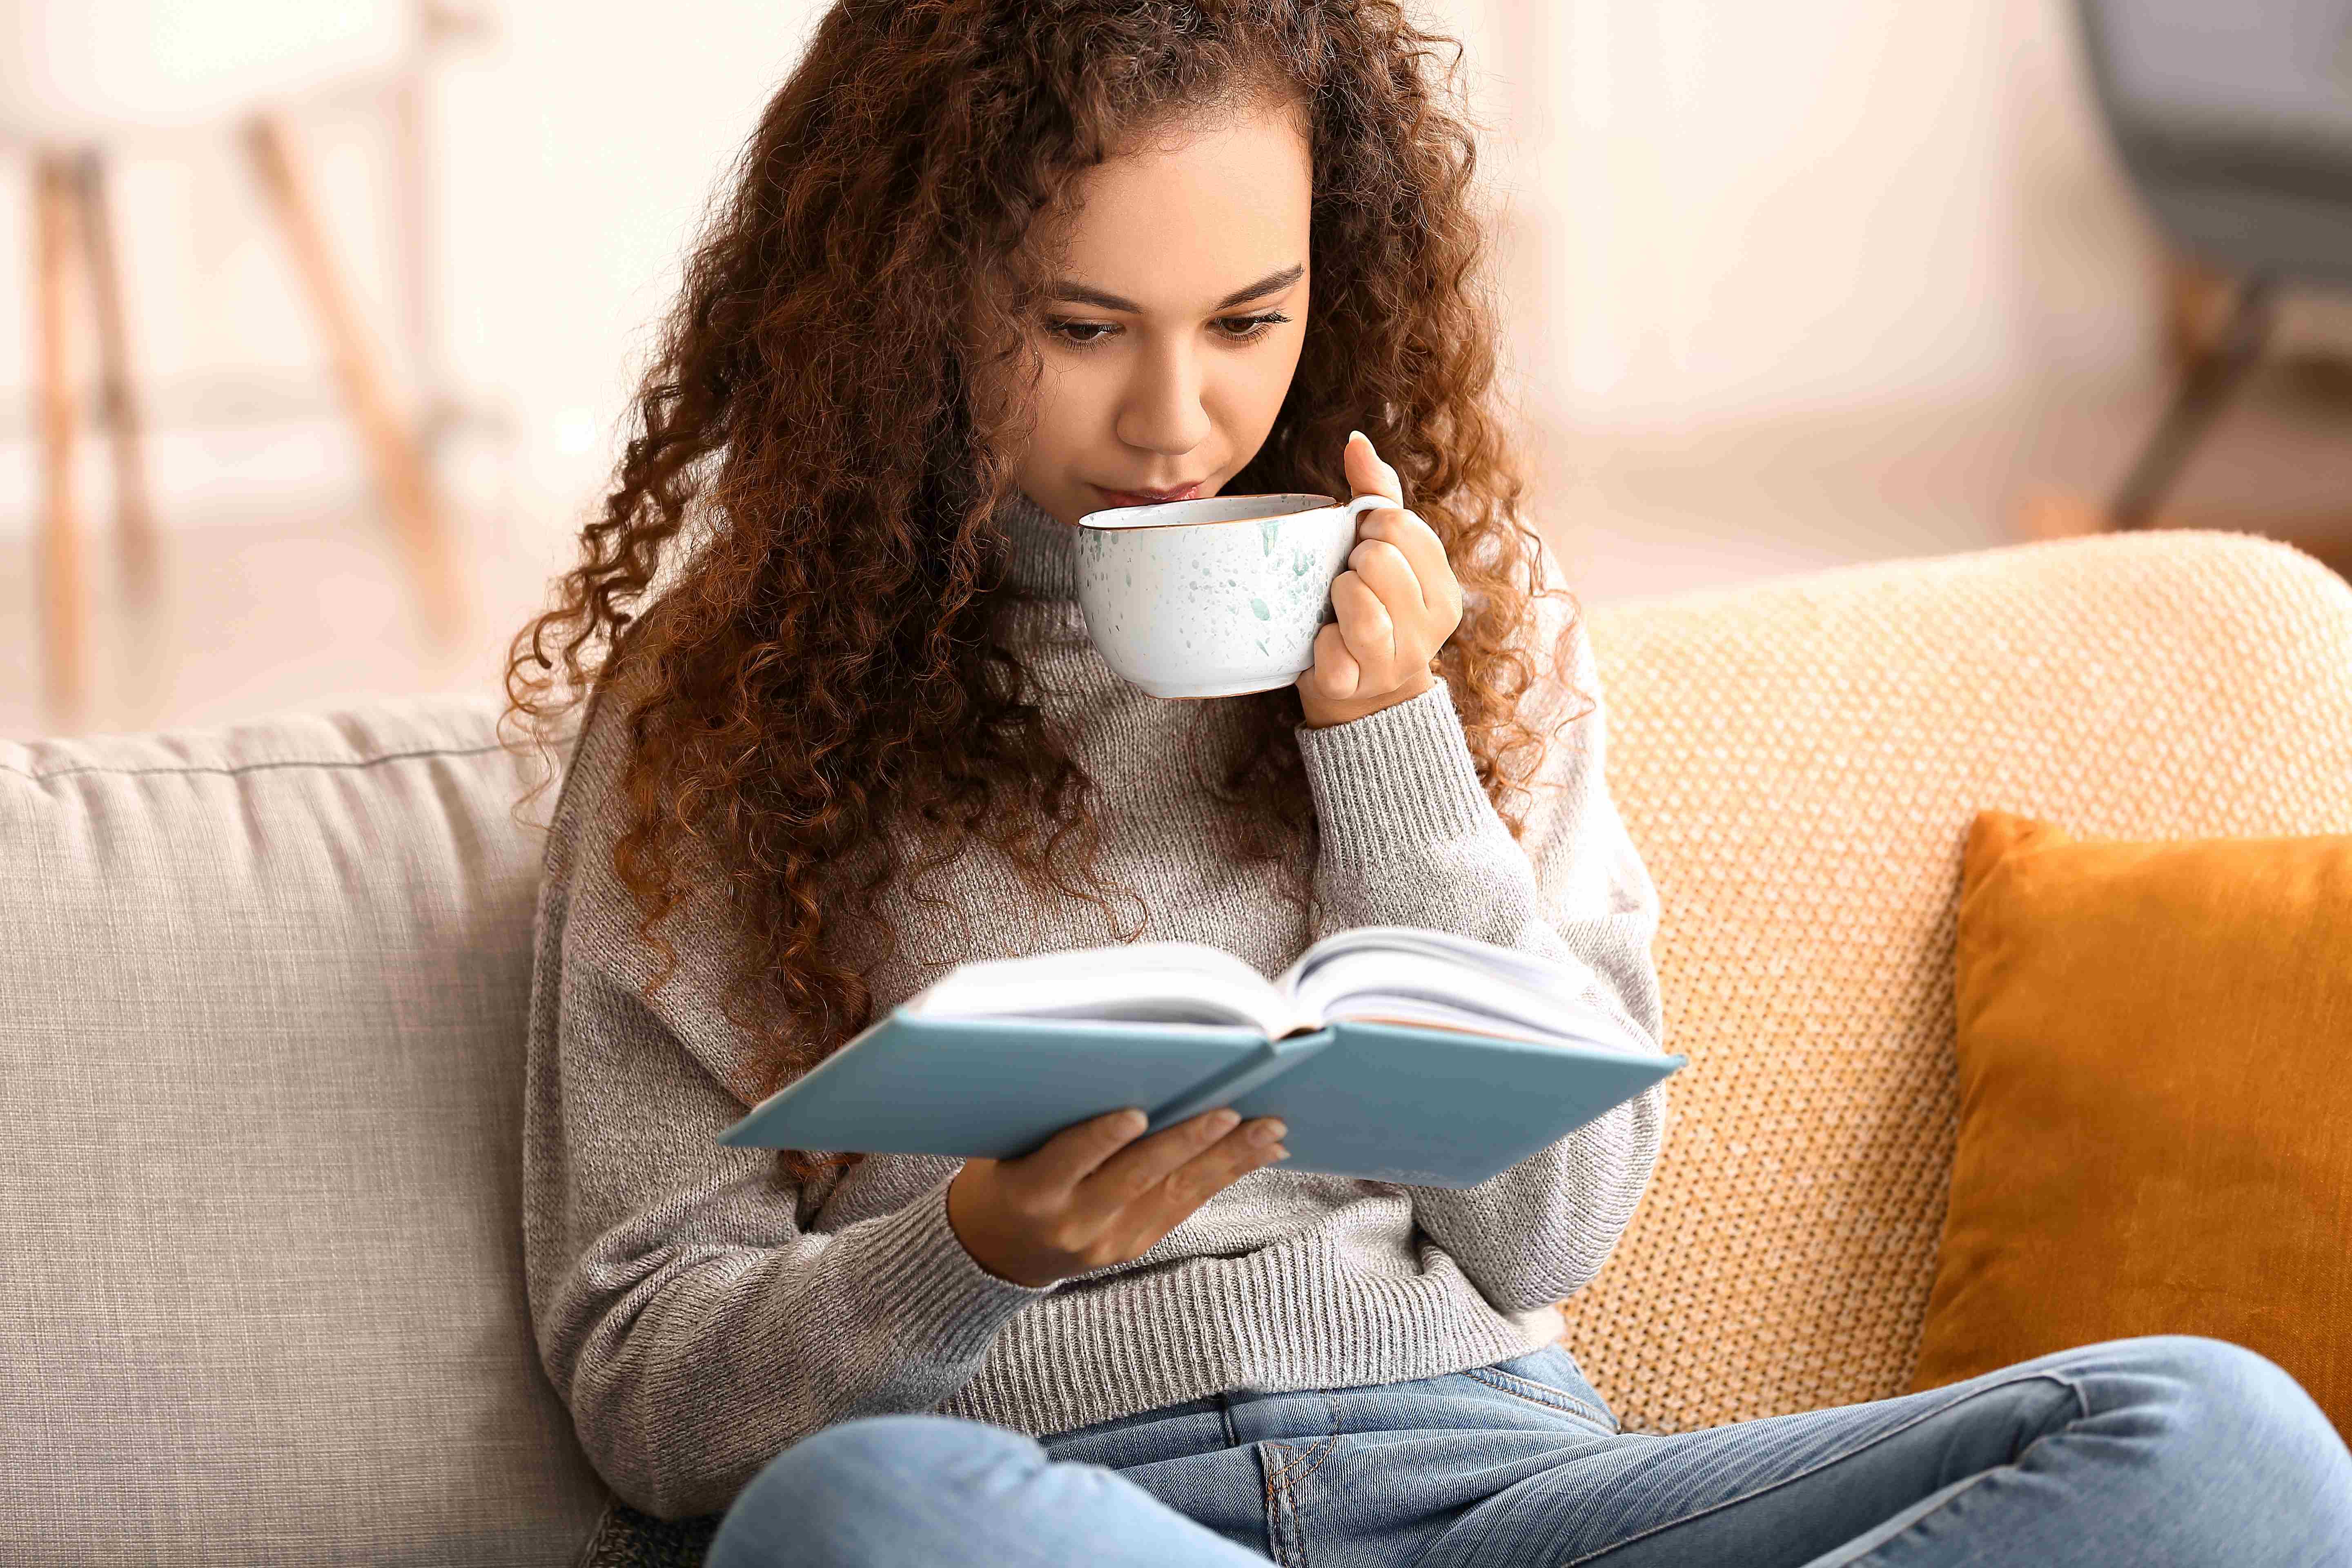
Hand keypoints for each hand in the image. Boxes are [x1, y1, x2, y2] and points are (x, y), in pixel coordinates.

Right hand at [946, 1106, 1289, 1287]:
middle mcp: (1072, 1223)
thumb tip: (1115, 1062)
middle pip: (1136, 1177)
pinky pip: (1186, 1205)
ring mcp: (1108, 1241)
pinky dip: (1224, 1174)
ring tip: (1268, 1129)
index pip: (1068, 1160)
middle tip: (1229, 1111)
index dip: (1101, 1138)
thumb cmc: (1003, 1173)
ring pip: (1175, 1193)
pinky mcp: (1135, 1246)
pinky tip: (1259, 1152)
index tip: (1136, 1113)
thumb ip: (1052, 1116)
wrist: (994, 1250)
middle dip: (1186, 1142)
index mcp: (1031, 1192)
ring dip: (1227, 1159)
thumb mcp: (1007, 1145)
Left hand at [1296, 431, 1464, 728]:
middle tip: (1349, 584)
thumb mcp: (1381, 553)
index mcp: (1444, 590)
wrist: (1359, 698)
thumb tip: (1356, 439)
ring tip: (1337, 611)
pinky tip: (1325, 645)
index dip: (1367, 529)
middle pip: (1377, 559)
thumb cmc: (1369, 608)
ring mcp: (1395, 662)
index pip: (1398, 525)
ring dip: (1335, 598)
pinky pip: (1329, 646)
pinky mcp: (1354, 686)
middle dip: (1352, 564)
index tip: (1362, 551)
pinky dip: (1317, 641)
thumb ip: (1375, 495)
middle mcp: (1431, 628)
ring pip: (1358, 602)